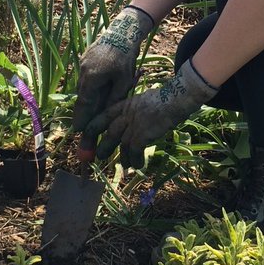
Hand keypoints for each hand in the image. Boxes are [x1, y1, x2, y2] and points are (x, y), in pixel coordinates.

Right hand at [72, 6, 154, 133]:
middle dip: (83, 111)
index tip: (77, 130)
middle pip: (82, 96)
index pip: (84, 103)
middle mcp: (83, 71)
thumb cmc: (125, 57)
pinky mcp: (85, 59)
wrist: (122, 32)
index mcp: (91, 78)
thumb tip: (106, 114)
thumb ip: (114, 98)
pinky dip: (89, 87)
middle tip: (82, 126)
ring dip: (87, 98)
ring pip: (84, 87)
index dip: (81, 118)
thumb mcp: (124, 81)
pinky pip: (85, 78)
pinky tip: (96, 92)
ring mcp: (82, 64)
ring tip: (90, 112)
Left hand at [86, 58, 217, 167]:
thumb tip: (134, 118)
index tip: (87, 135)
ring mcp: (134, 124)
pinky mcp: (142, 134)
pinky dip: (135, 160)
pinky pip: (134, 152)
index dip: (94, 126)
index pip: (104, 115)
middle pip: (109, 132)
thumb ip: (136, 109)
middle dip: (103, 146)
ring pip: (121, 144)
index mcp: (126, 104)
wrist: (176, 99)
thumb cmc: (166, 99)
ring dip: (122, 157)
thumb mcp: (144, 100)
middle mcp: (126, 114)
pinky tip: (139, 165)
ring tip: (124, 165)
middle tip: (99, 156)